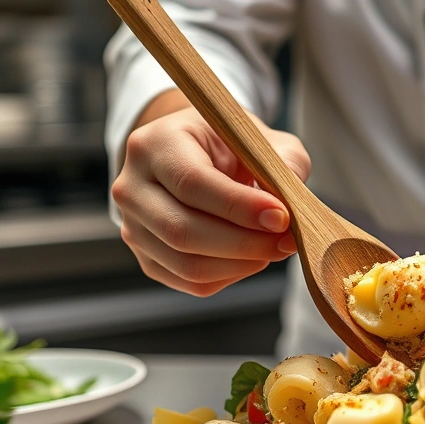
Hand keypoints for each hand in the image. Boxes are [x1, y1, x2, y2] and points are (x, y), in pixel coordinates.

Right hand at [111, 105, 309, 296]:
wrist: (195, 158)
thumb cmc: (229, 146)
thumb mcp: (258, 139)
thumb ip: (282, 162)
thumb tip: (292, 208)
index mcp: (154, 144)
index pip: (192, 183)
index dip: (239, 207)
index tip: (281, 217)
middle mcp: (131, 187)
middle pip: (183, 231)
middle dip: (245, 242)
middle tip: (287, 240)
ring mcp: (133, 228)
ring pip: (188, 264)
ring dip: (242, 263)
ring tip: (275, 247)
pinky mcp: (148, 259)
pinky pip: (192, 282)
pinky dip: (231, 275)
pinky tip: (253, 257)